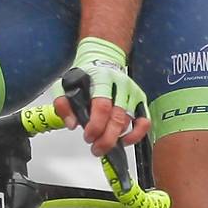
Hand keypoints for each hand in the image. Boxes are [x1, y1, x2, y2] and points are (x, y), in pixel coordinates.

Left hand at [52, 37, 150, 156]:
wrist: (103, 58)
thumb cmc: (86, 75)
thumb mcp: (66, 84)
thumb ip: (63, 104)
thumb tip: (72, 124)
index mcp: (101, 79)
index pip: (102, 106)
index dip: (96, 125)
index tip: (88, 136)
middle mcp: (120, 85)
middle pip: (118, 117)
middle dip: (106, 138)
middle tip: (95, 148)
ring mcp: (132, 93)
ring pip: (128, 121)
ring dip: (116, 138)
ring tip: (102, 145)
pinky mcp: (140, 100)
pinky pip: (144, 120)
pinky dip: (137, 134)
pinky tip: (124, 141)